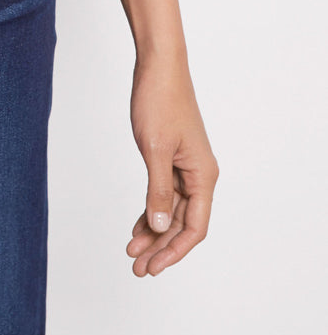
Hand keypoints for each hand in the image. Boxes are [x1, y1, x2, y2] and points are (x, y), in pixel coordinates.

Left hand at [127, 52, 217, 275]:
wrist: (158, 67)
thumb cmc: (160, 101)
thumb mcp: (155, 150)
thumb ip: (158, 191)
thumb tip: (161, 227)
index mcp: (203, 175)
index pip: (195, 227)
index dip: (174, 251)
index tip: (153, 267)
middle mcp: (199, 175)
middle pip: (183, 223)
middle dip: (161, 247)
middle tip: (137, 268)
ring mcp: (185, 166)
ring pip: (172, 211)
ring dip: (154, 232)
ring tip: (132, 252)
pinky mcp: (172, 157)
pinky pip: (164, 194)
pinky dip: (151, 211)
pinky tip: (138, 226)